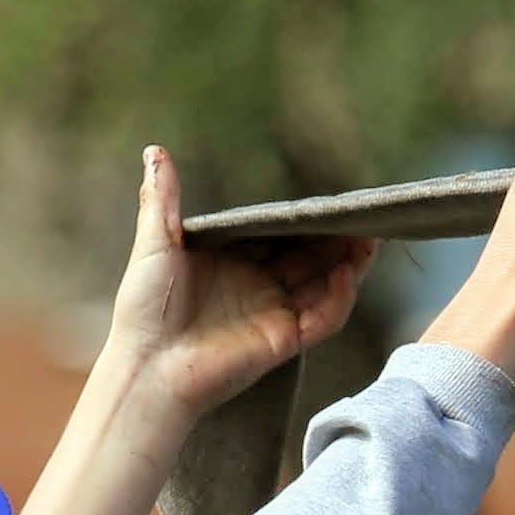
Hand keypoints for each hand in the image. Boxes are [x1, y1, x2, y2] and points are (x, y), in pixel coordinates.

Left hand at [102, 144, 373, 425]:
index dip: (305, 221)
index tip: (328, 201)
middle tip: (362, 215)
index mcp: (233, 264)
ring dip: (350, 264)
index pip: (280, 237)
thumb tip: (155, 149)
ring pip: (325, 286)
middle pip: (311, 259)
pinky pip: (324, 317)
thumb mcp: (154, 242)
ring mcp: (274, 314)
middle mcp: (258, 288)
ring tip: (369, 237)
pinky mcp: (284, 340)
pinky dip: (340, 297)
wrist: (147, 366)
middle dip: (338, 239)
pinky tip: (347, 272)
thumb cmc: (145, 308)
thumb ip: (162, 199)